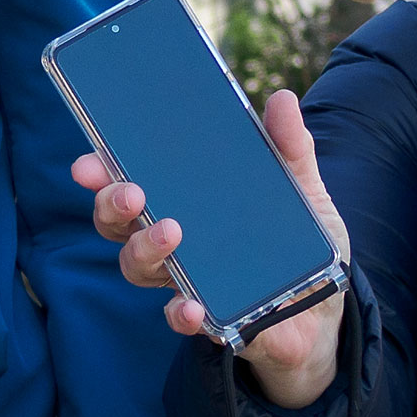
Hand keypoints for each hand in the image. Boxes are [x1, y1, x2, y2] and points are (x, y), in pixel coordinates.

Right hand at [73, 90, 351, 410]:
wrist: (326, 307)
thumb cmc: (297, 242)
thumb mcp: (301, 188)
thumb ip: (290, 148)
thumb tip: (282, 99)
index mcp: (182, 200)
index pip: (128, 180)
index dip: (101, 171)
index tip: (89, 161)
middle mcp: (172, 240)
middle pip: (118, 224)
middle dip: (112, 205)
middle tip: (130, 192)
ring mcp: (186, 280)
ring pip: (138, 266)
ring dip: (145, 248)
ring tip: (170, 231)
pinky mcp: (210, 318)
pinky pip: (181, 317)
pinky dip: (181, 312)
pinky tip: (191, 304)